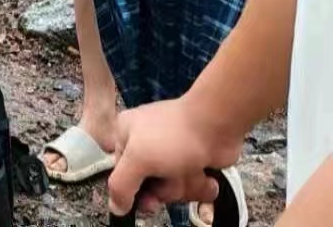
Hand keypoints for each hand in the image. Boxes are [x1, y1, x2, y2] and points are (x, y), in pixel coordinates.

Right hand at [107, 97, 240, 216]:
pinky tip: (205, 174)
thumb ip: (121, 185)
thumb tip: (115, 208)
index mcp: (125, 136)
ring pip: (173, 190)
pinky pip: (192, 187)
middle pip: (150, 187)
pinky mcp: (193, 164)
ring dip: (185, 186)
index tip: (149, 200)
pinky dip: (201, 185)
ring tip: (192, 169)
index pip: (122, 176)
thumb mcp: (138, 160)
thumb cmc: (173, 137)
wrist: (217, 125)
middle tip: (173, 178)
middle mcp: (146, 145)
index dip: (135, 192)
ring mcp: (171, 155)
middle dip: (166, 189)